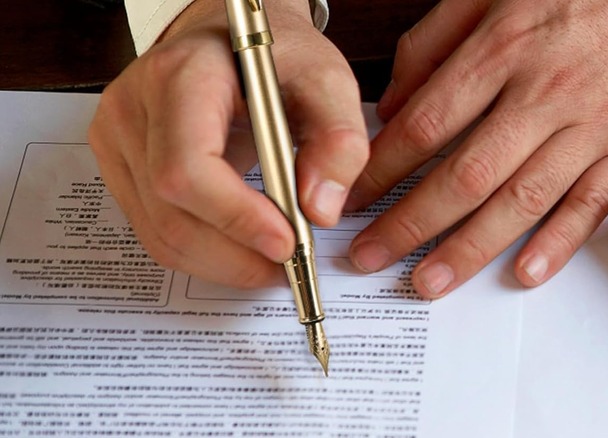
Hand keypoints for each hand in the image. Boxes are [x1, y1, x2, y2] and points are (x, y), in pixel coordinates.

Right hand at [89, 0, 367, 286]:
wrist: (229, 41)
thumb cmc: (276, 56)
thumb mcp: (327, 80)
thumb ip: (338, 140)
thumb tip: (318, 211)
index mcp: (181, 77)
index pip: (187, 168)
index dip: (236, 217)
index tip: (288, 242)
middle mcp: (134, 110)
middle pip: (171, 213)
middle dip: (237, 256)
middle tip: (292, 268)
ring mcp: (118, 141)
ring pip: (161, 235)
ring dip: (224, 264)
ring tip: (274, 263)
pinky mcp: (122, 168)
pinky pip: (157, 232)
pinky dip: (206, 254)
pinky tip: (244, 250)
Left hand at [345, 0, 607, 297]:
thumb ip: (432, 42)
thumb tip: (390, 103)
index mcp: (502, 50)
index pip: (425, 125)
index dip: (382, 170)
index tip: (355, 198)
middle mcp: (542, 93)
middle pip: (464, 174)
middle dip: (409, 223)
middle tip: (371, 255)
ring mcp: (590, 126)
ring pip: (521, 200)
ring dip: (470, 248)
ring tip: (431, 282)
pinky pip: (590, 205)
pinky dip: (557, 243)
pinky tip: (524, 273)